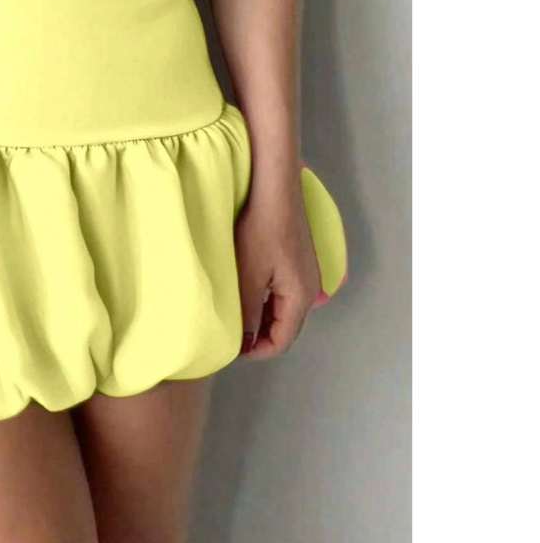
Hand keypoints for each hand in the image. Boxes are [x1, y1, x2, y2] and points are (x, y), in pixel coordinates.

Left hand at [234, 177, 321, 359]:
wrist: (275, 191)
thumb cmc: (261, 232)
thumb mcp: (248, 278)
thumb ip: (248, 313)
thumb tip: (245, 341)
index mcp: (301, 299)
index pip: (282, 341)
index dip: (257, 351)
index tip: (232, 350)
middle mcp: (310, 291)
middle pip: (285, 328)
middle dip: (259, 338)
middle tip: (230, 336)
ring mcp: (306, 276)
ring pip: (283, 311)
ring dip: (261, 320)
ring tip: (235, 318)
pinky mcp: (298, 263)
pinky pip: (283, 294)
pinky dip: (266, 303)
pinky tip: (247, 296)